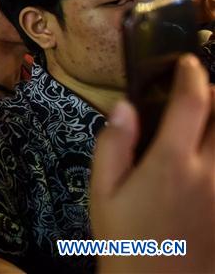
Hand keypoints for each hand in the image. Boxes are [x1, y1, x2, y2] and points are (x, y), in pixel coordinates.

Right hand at [90, 54, 214, 272]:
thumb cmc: (124, 240)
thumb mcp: (102, 192)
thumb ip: (113, 144)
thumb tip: (126, 106)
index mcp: (171, 162)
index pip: (193, 101)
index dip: (192, 74)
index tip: (186, 64)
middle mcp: (210, 172)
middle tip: (201, 95)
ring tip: (209, 125)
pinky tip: (208, 157)